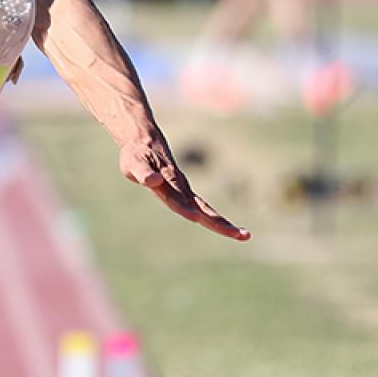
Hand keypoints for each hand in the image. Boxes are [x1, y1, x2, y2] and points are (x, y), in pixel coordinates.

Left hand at [120, 135, 248, 241]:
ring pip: (207, 210)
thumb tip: (154, 181)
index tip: (196, 219)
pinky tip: (228, 228)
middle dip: (221, 224)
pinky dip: (214, 219)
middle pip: (204, 209)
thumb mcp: (133, 163)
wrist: (145, 141)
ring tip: (244, 235)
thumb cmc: (136, 154)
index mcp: (168, 183)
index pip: (178, 201)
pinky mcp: (185, 191)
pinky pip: (202, 207)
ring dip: (223, 224)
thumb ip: (142, 173)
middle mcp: (181, 188)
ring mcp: (185, 190)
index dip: (185, 210)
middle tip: (242, 235)